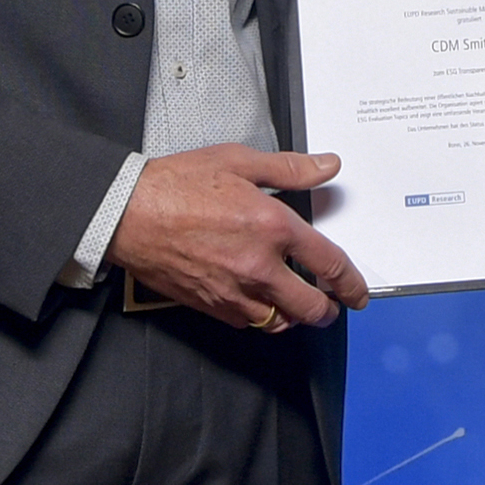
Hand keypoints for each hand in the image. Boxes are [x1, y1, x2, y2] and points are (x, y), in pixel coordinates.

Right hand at [106, 145, 370, 331]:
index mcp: (272, 228)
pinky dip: (261, 317)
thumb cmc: (176, 184)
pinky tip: (261, 302)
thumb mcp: (239, 161)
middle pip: (311, 308)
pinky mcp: (211, 306)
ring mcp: (234, 292)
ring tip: (298, 305)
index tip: (357, 292)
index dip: (351, 283)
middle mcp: (258, 267)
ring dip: (295, 316)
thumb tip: (327, 166)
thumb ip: (289, 169)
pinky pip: (248, 323)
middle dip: (329, 310)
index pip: (329, 264)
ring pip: (280, 322)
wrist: (126, 213)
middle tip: (333, 305)